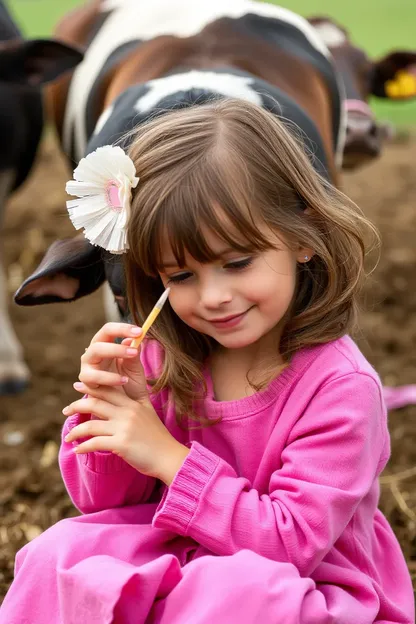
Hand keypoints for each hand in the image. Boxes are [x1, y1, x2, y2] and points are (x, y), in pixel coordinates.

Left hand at [63, 383, 188, 484]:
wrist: (169, 457)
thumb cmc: (157, 438)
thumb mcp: (148, 414)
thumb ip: (134, 406)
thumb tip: (118, 403)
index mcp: (133, 404)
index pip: (107, 390)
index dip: (90, 387)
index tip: (77, 385)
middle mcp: (127, 413)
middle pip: (95, 403)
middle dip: (76, 405)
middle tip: (66, 410)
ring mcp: (124, 428)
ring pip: (91, 425)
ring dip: (76, 431)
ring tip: (69, 437)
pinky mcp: (121, 444)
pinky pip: (95, 443)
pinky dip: (84, 447)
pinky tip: (78, 450)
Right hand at [78, 322, 149, 401]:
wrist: (127, 407)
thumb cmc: (130, 383)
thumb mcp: (135, 367)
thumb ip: (134, 353)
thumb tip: (135, 338)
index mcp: (105, 345)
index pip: (108, 330)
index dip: (122, 328)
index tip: (140, 331)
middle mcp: (93, 354)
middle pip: (98, 343)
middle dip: (116, 346)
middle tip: (134, 351)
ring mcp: (87, 368)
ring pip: (92, 355)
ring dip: (111, 362)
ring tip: (129, 368)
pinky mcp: (85, 383)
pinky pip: (93, 378)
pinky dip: (109, 378)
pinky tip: (123, 381)